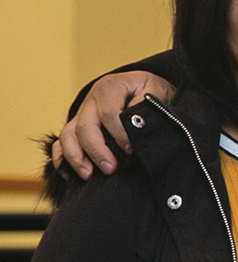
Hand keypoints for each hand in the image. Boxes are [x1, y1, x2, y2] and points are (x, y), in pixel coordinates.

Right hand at [52, 71, 175, 178]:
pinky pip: (60, 142)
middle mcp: (90, 101)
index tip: (131, 150)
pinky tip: (70, 175)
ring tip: (88, 175)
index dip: (119, 134)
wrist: (138, 85)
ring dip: (76, 157)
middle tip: (110, 169)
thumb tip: (137, 123)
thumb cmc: (147, 89)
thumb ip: (146, 103)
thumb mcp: (154, 88)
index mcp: (109, 88)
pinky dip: (61, 159)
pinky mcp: (75, 126)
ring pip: (67, 135)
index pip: (108, 113)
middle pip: (85, 127)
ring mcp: (80, 114)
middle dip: (96, 150)